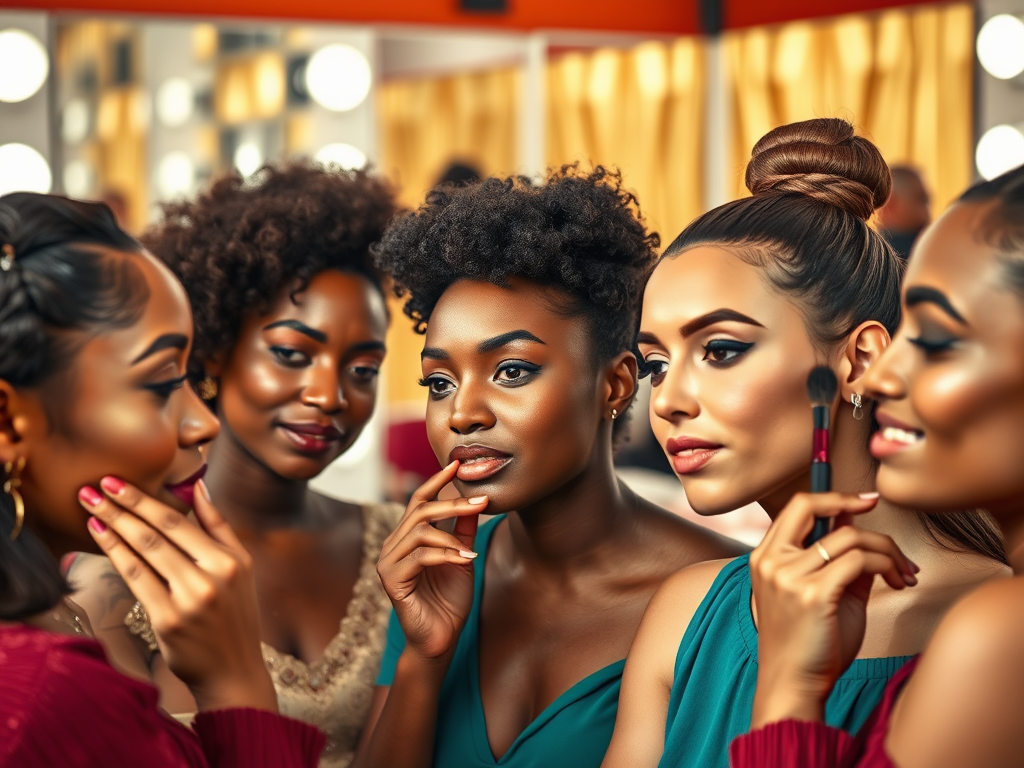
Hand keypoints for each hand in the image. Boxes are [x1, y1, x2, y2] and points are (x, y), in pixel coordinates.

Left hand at [80, 477, 276, 713]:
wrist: (233, 668)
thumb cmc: (235, 614)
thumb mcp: (241, 566)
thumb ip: (219, 526)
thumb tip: (199, 486)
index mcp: (230, 560)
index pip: (180, 522)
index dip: (145, 500)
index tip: (117, 482)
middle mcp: (211, 577)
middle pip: (158, 534)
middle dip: (122, 507)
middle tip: (93, 488)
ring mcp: (189, 600)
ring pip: (144, 554)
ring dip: (113, 527)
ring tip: (90, 509)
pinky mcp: (167, 620)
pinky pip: (136, 580)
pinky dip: (116, 556)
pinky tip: (100, 539)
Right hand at [377, 460, 486, 662]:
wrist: (441, 640)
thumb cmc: (449, 600)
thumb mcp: (462, 557)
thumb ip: (463, 530)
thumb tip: (476, 498)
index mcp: (406, 537)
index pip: (419, 499)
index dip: (437, 480)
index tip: (458, 464)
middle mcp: (393, 546)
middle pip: (420, 510)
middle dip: (452, 504)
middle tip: (480, 502)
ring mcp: (388, 563)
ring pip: (419, 531)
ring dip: (450, 535)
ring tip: (471, 548)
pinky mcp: (392, 581)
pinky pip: (419, 557)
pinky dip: (445, 555)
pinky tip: (465, 561)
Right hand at [748, 492, 918, 728]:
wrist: (794, 684)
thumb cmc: (809, 642)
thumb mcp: (819, 591)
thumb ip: (836, 557)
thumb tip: (856, 524)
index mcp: (765, 557)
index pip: (797, 507)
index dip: (833, 497)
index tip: (864, 502)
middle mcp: (771, 561)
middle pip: (814, 507)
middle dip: (852, 504)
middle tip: (880, 515)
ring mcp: (788, 577)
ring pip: (850, 538)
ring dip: (887, 550)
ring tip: (903, 573)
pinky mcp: (812, 594)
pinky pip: (861, 562)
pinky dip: (888, 566)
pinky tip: (898, 582)